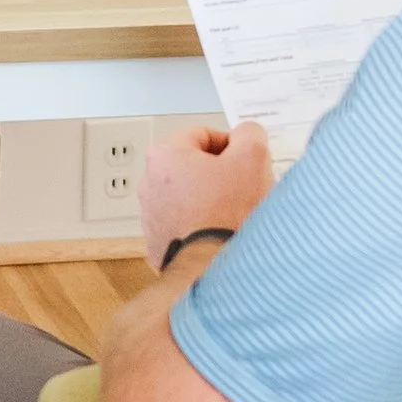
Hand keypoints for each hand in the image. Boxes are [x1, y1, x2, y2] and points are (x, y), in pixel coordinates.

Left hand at [139, 118, 272, 270]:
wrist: (212, 267)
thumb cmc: (226, 215)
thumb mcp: (252, 157)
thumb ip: (250, 134)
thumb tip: (246, 136)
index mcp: (165, 154)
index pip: (204, 134)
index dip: (232, 146)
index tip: (244, 161)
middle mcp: (150, 183)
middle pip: (195, 166)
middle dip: (221, 174)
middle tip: (243, 186)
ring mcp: (151, 214)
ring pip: (191, 196)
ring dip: (213, 200)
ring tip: (234, 212)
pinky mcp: (159, 241)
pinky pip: (186, 223)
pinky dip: (203, 225)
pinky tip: (222, 232)